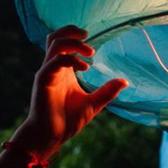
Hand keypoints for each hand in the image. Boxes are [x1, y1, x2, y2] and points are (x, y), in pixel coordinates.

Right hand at [12, 25, 127, 158]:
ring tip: (90, 53)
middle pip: (55, 37)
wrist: (51, 136)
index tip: (93, 44)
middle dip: (71, 31)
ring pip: (54, 44)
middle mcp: (54, 68)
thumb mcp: (93, 104)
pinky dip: (70, 59)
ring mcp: (47, 73)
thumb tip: (125, 81)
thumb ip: (107, 91)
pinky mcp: (43, 81)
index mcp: (63, 70)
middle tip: (88, 36)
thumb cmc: (67, 121)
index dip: (76, 36)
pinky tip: (85, 68)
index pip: (64, 42)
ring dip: (73, 43)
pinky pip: (54, 62)